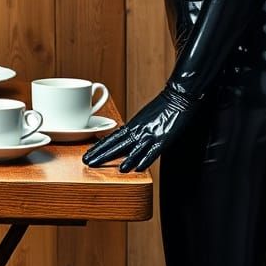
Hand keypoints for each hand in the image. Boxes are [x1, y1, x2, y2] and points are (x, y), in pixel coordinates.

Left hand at [82, 84, 196, 172]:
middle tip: (87, 162)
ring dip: (117, 159)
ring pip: (130, 149)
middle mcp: (138, 130)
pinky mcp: (163, 139)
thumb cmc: (162, 107)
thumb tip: (126, 137)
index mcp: (133, 125)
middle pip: (115, 144)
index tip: (88, 153)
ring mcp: (150, 134)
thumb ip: (135, 130)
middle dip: (100, 154)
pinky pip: (151, 152)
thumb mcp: (144, 119)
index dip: (99, 147)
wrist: (178, 97)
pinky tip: (136, 168)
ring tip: (106, 167)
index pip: (111, 138)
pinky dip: (143, 160)